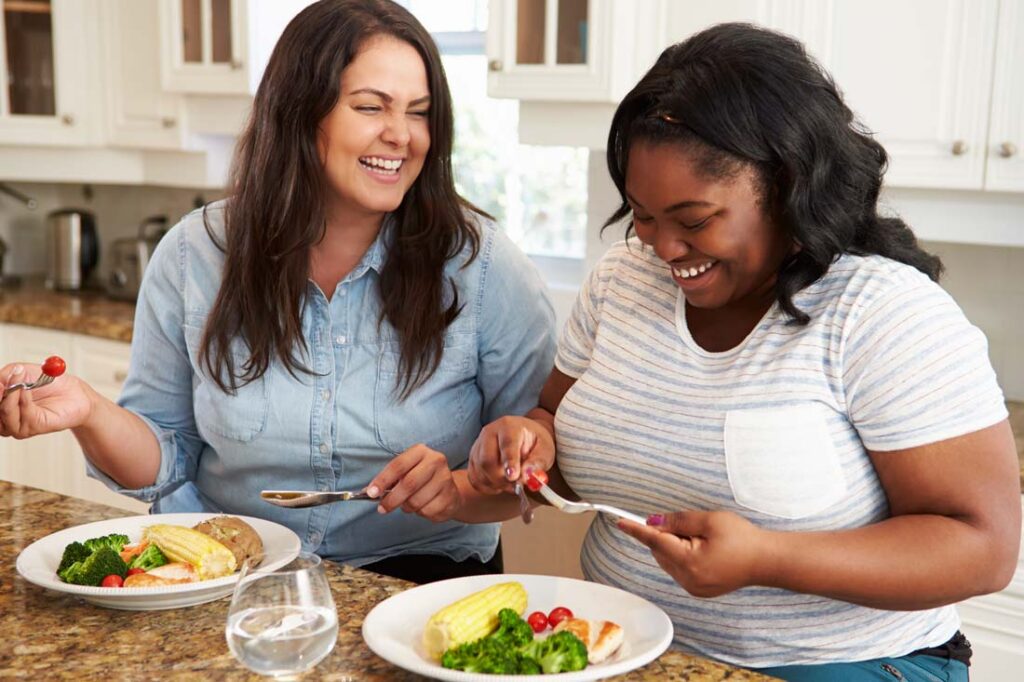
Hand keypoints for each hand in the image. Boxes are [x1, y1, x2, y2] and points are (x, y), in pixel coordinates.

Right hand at [0, 363, 93, 438]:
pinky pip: (23, 415)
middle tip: (4, 381)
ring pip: (4, 414)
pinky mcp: (31, 428)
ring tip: (21, 383)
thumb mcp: (21, 371)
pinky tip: (28, 390)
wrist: (74, 392)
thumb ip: (4, 376)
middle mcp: (3, 417)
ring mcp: (15, 425)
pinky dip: (23, 400)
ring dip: (11, 396)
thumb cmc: (47, 381)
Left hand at [367, 444, 460, 522]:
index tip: (371, 492)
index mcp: (421, 451)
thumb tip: (370, 491)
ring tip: (408, 504)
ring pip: (416, 501)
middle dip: (391, 499)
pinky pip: (427, 511)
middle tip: (382, 508)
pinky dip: (420, 513)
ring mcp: (445, 479)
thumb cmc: (422, 479)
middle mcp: (436, 461)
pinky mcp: (450, 497)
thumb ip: (390, 480)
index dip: (383, 480)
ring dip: (407, 507)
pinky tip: (424, 506)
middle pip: (408, 484)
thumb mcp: (407, 472)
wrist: (450, 490)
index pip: (398, 465)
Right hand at [467, 416, 553, 494]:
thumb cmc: (536, 443)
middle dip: (501, 479)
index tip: (513, 477)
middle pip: (487, 460)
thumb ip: (538, 462)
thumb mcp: (546, 450)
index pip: (507, 444)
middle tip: (517, 486)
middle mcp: (489, 432)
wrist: (525, 437)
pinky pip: (474, 478)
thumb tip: (527, 475)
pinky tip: (500, 483)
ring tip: (512, 482)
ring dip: (496, 484)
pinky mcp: (473, 458)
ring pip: (480, 471)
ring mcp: (478, 445)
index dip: (509, 461)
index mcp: (509, 426)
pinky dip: (487, 486)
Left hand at [617, 510, 770, 597]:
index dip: (636, 529)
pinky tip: (702, 549)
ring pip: (668, 560)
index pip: (655, 541)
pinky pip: (679, 569)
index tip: (620, 522)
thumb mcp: (710, 521)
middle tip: (689, 525)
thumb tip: (654, 522)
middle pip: (660, 551)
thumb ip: (679, 520)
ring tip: (702, 538)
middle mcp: (688, 579)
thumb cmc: (742, 538)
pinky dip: (682, 556)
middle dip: (666, 534)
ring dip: (674, 545)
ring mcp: (693, 588)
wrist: (766, 561)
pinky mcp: (699, 590)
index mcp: (690, 562)